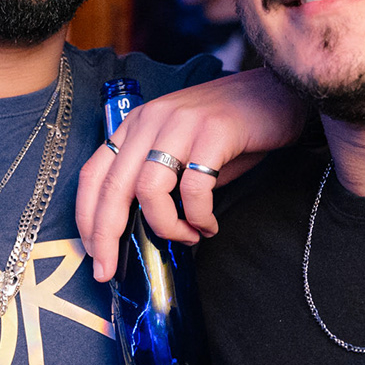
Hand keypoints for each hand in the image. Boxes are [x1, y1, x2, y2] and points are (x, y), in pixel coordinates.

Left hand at [77, 68, 308, 281]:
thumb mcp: (183, 151)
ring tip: (187, 237)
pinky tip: (209, 225)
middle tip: (109, 270)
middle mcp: (151, 120)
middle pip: (112, 186)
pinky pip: (194, 187)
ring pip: (149, 188)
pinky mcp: (213, 132)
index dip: (86, 218)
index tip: (93, 255)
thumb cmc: (230, 131)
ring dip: (165, 226)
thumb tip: (140, 230)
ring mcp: (181, 123)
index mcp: (136, 125)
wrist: (278, 94)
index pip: (93, 174)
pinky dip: (199, 216)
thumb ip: (159, 181)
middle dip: (106, 235)